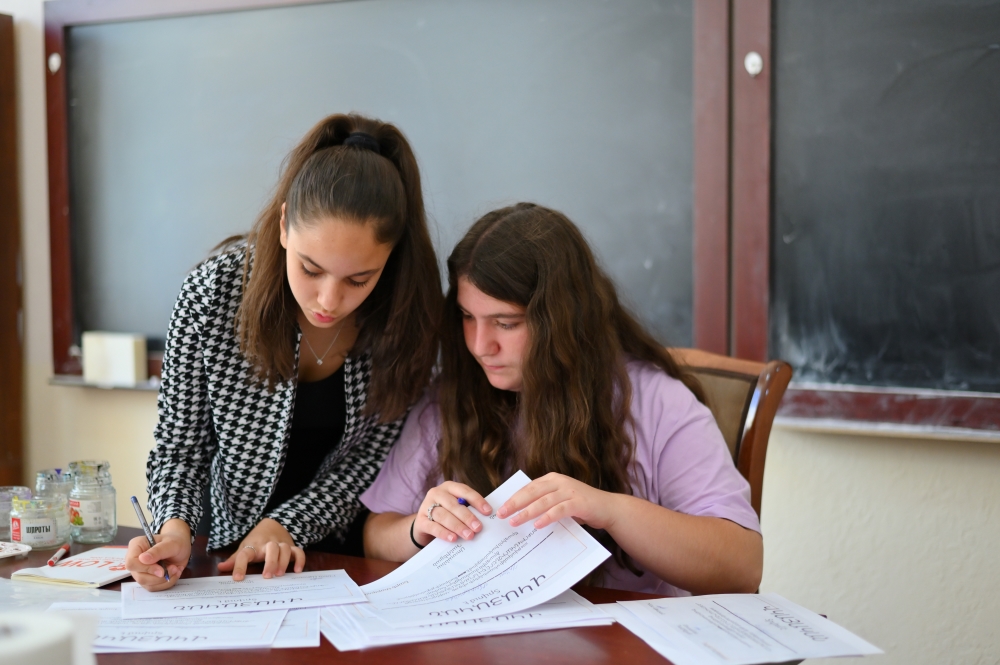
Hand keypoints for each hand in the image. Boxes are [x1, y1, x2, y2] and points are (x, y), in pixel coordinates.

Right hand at [125, 518, 190, 590]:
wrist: (181, 548)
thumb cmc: (175, 542)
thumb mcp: (170, 544)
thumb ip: (158, 551)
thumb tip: (143, 559)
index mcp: (136, 546)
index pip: (131, 563)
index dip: (146, 569)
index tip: (162, 570)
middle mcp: (135, 560)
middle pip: (140, 577)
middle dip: (159, 576)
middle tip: (174, 568)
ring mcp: (139, 571)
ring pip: (147, 584)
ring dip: (164, 580)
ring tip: (175, 569)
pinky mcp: (146, 579)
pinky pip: (154, 587)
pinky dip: (166, 583)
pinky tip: (173, 574)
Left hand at [217, 518, 304, 580]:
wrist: (273, 524)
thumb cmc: (256, 540)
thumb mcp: (244, 547)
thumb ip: (235, 559)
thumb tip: (220, 568)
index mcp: (253, 545)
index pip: (245, 554)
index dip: (240, 566)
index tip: (238, 579)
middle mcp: (268, 544)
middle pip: (271, 548)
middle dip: (270, 561)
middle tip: (267, 576)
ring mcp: (281, 544)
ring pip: (285, 548)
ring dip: (284, 561)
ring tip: (280, 574)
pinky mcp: (292, 546)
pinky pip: (298, 551)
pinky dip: (300, 560)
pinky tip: (298, 571)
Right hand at [412, 481, 492, 546]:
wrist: (424, 525)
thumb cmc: (446, 514)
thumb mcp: (456, 508)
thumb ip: (468, 509)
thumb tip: (485, 518)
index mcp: (449, 487)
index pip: (464, 491)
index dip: (477, 500)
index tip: (488, 512)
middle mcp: (436, 493)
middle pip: (453, 504)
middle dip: (467, 517)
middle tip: (478, 528)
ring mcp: (426, 506)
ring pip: (443, 515)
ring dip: (457, 526)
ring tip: (468, 535)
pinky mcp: (420, 521)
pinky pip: (433, 527)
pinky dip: (444, 533)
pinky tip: (453, 538)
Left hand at [497, 473, 618, 530]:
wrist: (607, 507)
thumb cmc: (581, 506)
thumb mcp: (560, 500)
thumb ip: (545, 502)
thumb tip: (521, 513)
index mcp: (552, 479)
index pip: (528, 487)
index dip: (514, 497)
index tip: (501, 508)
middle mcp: (560, 482)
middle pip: (532, 492)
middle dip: (516, 503)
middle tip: (502, 514)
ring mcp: (569, 491)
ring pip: (544, 501)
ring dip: (528, 512)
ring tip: (515, 521)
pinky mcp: (578, 503)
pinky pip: (559, 510)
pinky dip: (547, 517)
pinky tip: (537, 525)